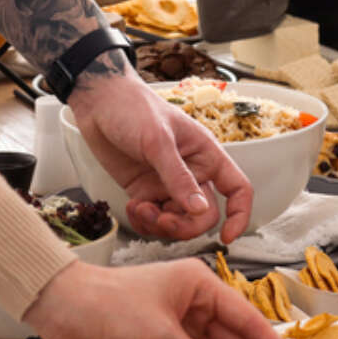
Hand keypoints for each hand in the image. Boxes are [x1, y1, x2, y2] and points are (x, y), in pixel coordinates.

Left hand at [71, 69, 256, 241]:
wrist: (98, 102)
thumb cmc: (134, 108)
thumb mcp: (158, 141)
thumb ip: (178, 177)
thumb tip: (198, 209)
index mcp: (206, 155)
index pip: (237, 189)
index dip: (239, 215)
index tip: (227, 237)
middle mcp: (191, 173)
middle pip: (204, 215)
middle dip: (185, 225)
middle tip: (163, 221)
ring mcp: (167, 184)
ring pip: (177, 221)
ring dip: (160, 225)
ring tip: (141, 209)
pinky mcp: (145, 191)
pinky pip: (153, 219)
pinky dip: (144, 221)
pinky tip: (133, 208)